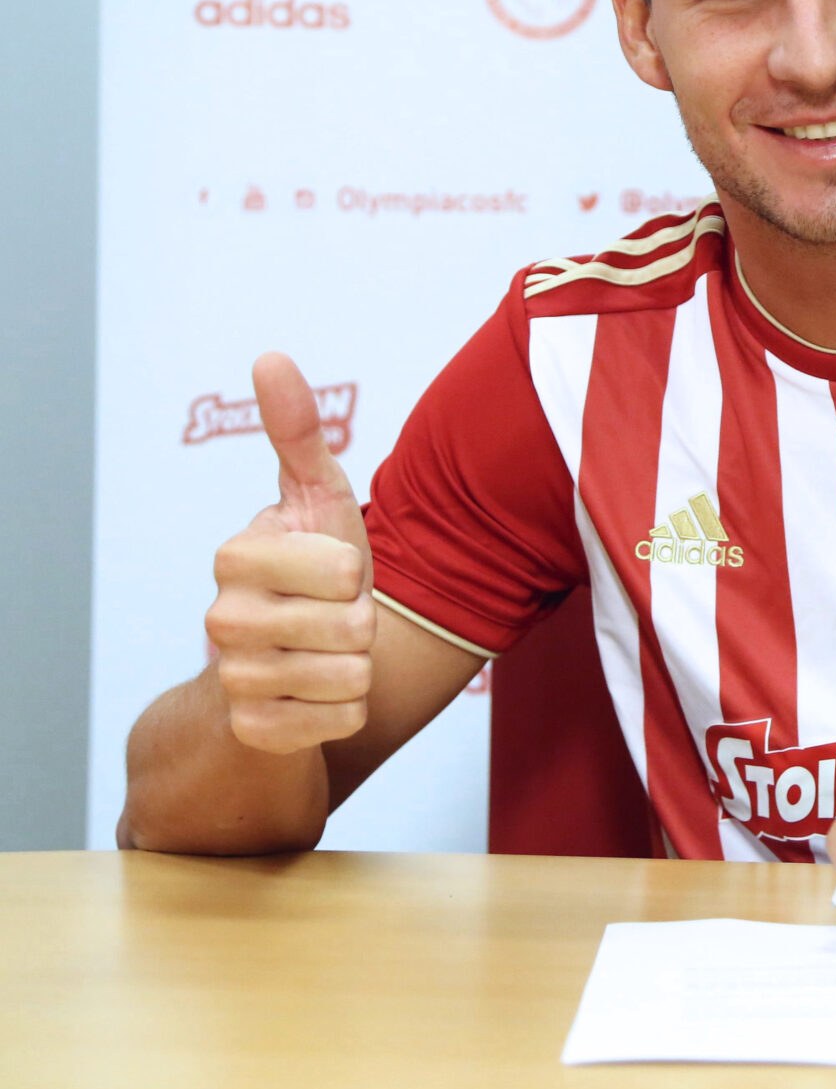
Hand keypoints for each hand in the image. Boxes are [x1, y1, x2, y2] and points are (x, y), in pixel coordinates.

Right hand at [202, 353, 375, 753]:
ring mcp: (232, 680)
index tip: (332, 571)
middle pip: (353, 625)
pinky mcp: (253, 732)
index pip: (344, 567)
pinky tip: (317, 696)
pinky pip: (344, 720)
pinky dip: (348, 711)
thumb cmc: (311, 571)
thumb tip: (271, 355)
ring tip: (326, 653)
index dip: (356, 571)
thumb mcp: (316, 498)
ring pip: (352, 676)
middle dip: (362, 622)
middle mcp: (220, 620)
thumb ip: (298, 432)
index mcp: (234, 557)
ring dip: (358, 667)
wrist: (277, 668)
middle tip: (333, 617)